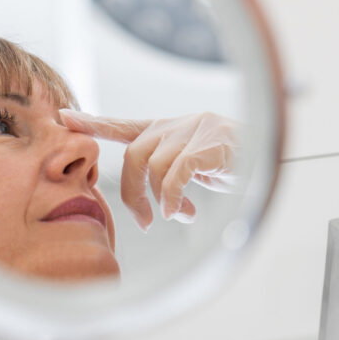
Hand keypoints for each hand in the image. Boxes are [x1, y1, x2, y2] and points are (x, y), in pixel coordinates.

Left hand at [59, 110, 237, 230]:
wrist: (274, 155)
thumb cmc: (235, 163)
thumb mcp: (196, 167)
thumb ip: (173, 175)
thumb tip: (163, 206)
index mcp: (170, 129)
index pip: (124, 125)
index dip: (94, 122)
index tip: (64, 118)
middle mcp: (178, 125)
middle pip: (134, 156)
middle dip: (132, 194)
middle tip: (143, 222)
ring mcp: (195, 131)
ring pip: (154, 167)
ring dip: (160, 201)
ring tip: (179, 214)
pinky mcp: (211, 144)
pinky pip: (177, 173)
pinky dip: (174, 197)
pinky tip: (184, 210)